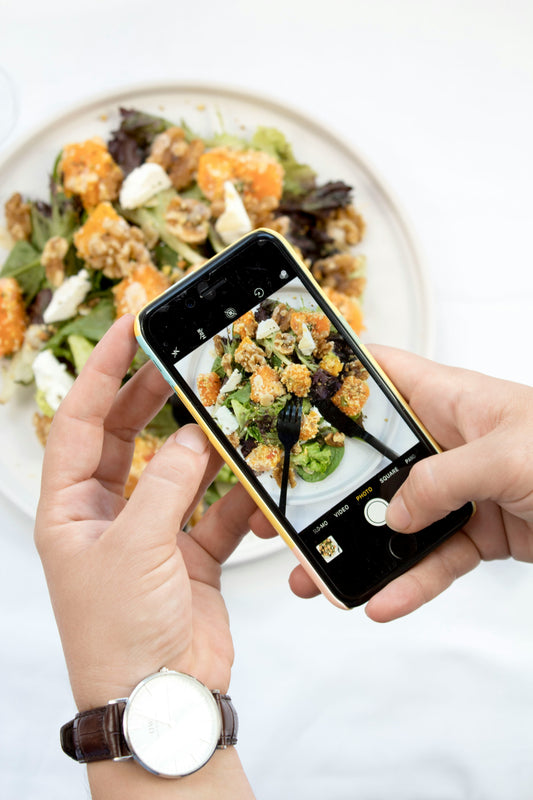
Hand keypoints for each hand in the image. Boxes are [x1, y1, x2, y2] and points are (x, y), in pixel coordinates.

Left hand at [35, 314, 256, 709]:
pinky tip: (256, 482)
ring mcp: (151, 533)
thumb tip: (192, 435)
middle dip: (152, 398)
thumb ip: (167, 484)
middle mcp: (107, 515)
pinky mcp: (190, 554)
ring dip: (204, 447)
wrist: (161, 700)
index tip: (130, 329)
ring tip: (229, 413)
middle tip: (183, 360)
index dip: (102, 372)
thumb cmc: (120, 632)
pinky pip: (216, 511)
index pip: (78, 422)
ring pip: (178, 471)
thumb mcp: (135, 547)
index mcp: (70, 509)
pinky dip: (237, 498)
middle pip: (127, 437)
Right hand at [250, 347, 532, 621]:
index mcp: (448, 400)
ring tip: (317, 578)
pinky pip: (432, 561)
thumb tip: (396, 513)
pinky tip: (383, 602)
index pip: (377, 377)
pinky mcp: (476, 533)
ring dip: (356, 550)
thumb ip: (444, 480)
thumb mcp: (510, 454)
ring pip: (394, 520)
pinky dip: (408, 583)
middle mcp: (445, 442)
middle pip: (370, 463)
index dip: (332, 384)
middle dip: (325, 489)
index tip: (287, 404)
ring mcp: (458, 490)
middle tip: (281, 513)